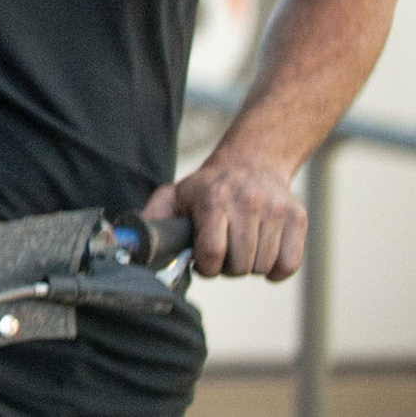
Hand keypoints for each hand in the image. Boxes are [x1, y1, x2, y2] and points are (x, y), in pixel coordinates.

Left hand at [143, 160, 306, 280]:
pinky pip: (289, 265)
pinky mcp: (297, 217)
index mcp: (213, 198)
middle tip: (224, 252)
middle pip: (239, 265)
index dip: (206, 267)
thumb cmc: (207, 187)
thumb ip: (154, 219)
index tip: (204, 260)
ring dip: (251, 266)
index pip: (212, 254)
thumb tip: (133, 243)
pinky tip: (264, 252)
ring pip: (264, 267)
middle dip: (228, 267)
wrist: (251, 162)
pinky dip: (276, 268)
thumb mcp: (175, 196)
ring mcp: (276, 209)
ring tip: (241, 247)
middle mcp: (247, 201)